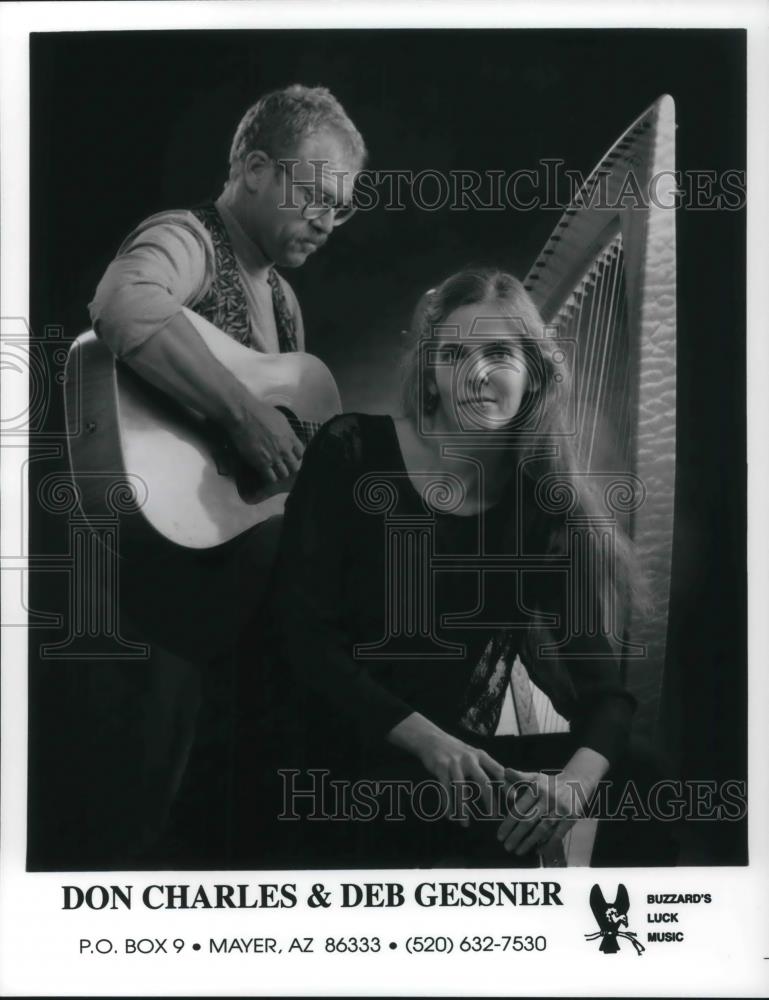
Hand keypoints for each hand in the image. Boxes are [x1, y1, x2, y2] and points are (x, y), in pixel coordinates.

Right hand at [225, 400, 303, 481]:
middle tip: (282, 466)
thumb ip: (287, 430)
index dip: (295, 456)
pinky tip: (265, 474)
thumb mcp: (280, 418)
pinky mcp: (262, 463)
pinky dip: (269, 478)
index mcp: (291, 437)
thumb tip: (289, 436)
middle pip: (294, 466)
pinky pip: (271, 478)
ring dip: (279, 473)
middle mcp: (285, 448)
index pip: (301, 453)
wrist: (244, 415)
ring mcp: (274, 457)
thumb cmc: (259, 412)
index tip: (290, 457)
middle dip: (289, 467)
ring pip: (284, 474)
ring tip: (273, 471)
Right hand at [387, 713, 504, 825]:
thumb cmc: (455, 751)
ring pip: (461, 788)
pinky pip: (445, 788)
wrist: (430, 738)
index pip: (498, 770)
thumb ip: (486, 768)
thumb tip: (505, 786)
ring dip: (463, 808)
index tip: (514, 799)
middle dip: (489, 800)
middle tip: (493, 816)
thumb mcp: (473, 754)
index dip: (507, 785)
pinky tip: (449, 816)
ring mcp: (454, 762)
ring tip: (465, 824)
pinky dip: (447, 804)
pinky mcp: (440, 767)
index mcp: (480, 755)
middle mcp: (469, 758)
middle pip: (483, 781)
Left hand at [496, 768, 579, 856]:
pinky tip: (538, 851)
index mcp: (537, 789)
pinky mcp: (570, 819)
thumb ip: (519, 777)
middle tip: (506, 847)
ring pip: (542, 830)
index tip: (500, 835)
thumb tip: (505, 772)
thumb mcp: (535, 777)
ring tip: (518, 851)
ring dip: (529, 842)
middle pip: (529, 821)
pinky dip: (547, 845)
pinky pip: (557, 835)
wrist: (577, 782)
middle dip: (516, 836)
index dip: (508, 824)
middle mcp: (548, 799)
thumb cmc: (551, 782)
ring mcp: (560, 810)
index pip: (519, 809)